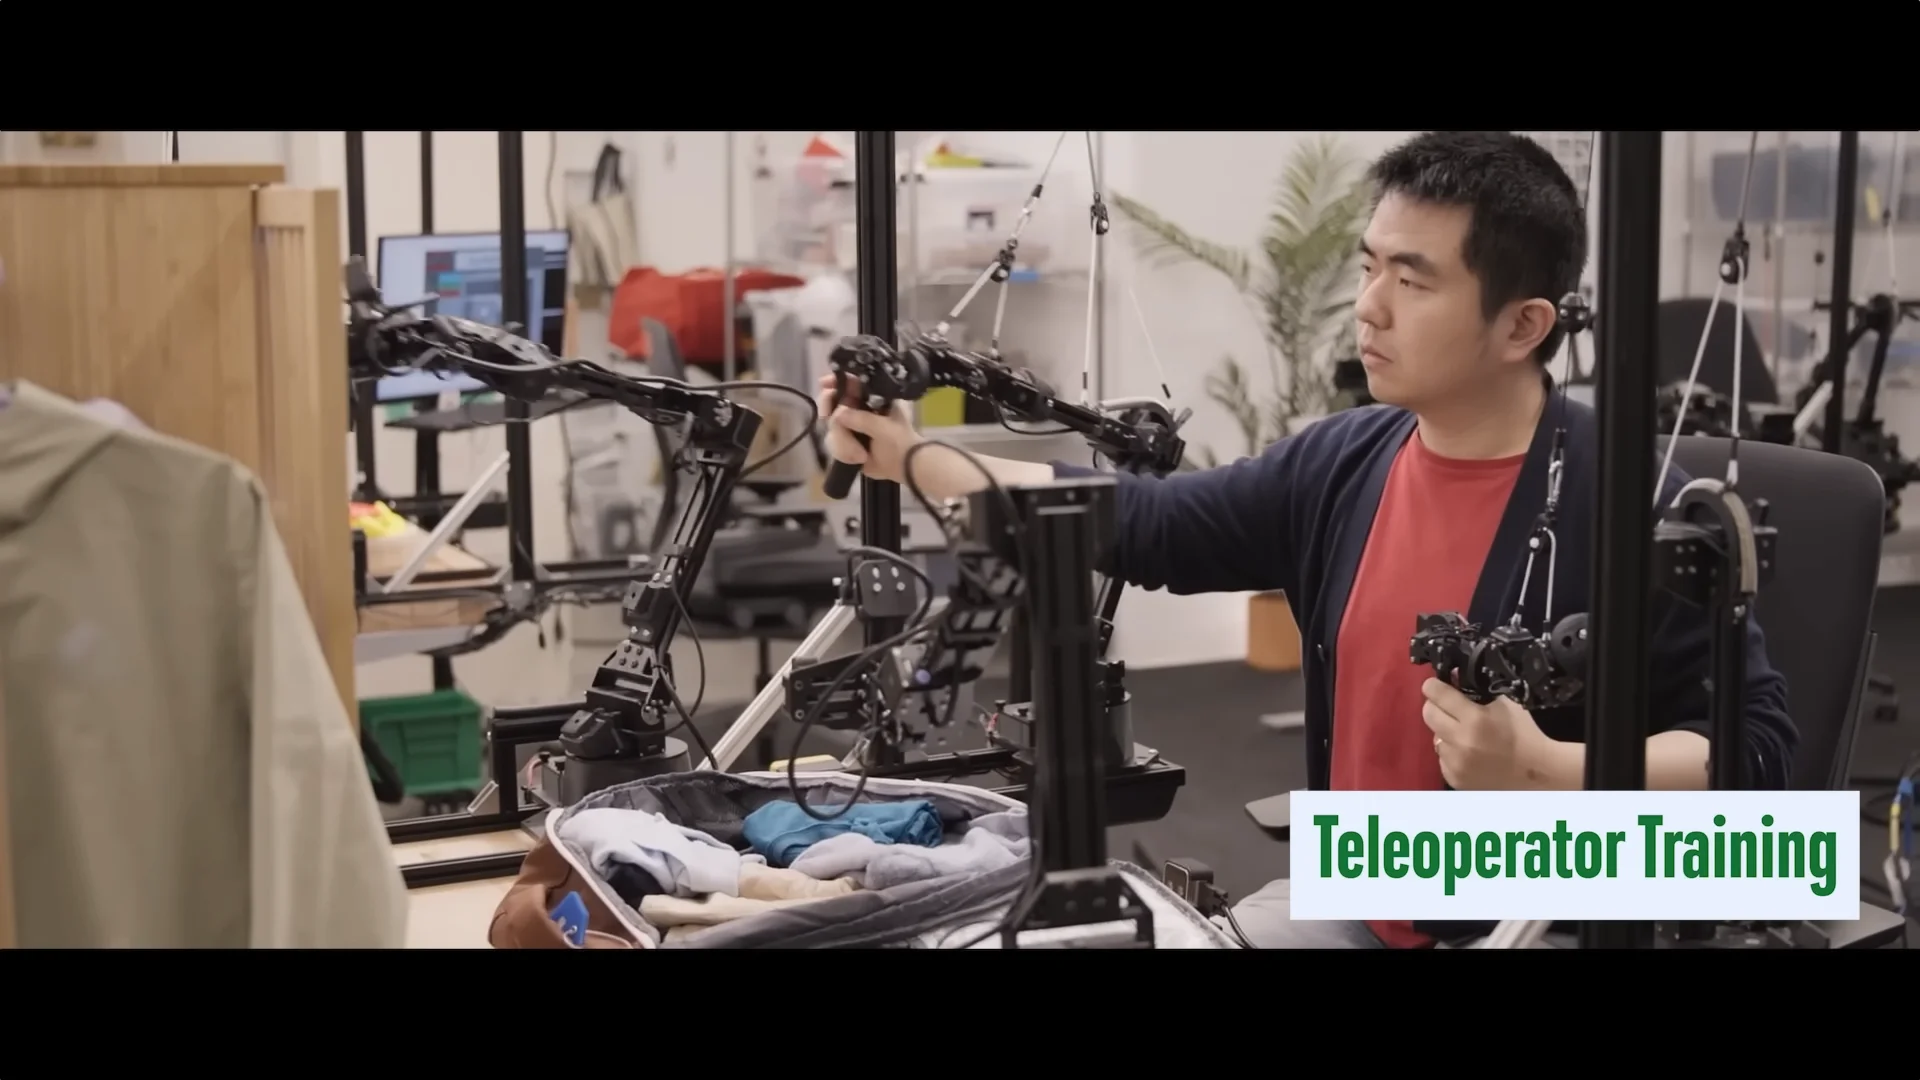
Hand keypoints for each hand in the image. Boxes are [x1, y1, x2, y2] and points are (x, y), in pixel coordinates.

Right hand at [815, 374, 919, 483]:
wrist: (904, 466)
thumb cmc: (899, 440)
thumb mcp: (883, 426)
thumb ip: (860, 418)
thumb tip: (837, 415)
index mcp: (870, 397)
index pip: (848, 383)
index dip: (835, 381)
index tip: (824, 384)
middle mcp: (858, 408)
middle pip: (832, 402)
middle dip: (830, 413)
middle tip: (831, 420)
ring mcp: (850, 425)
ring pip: (831, 427)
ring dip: (843, 442)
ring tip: (861, 455)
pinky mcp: (846, 441)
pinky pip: (833, 443)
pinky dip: (844, 452)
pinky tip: (858, 458)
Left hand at [1419, 679, 1555, 790]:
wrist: (1537, 772)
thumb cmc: (1524, 733)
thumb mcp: (1506, 703)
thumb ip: (1478, 689)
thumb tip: (1453, 677)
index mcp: (1475, 719)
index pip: (1437, 694)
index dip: (1433, 686)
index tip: (1434, 685)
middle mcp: (1460, 741)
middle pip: (1428, 714)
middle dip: (1435, 706)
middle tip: (1447, 707)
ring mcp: (1455, 763)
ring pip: (1434, 737)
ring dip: (1445, 732)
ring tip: (1465, 734)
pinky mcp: (1454, 779)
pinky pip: (1442, 758)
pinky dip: (1451, 753)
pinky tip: (1469, 753)